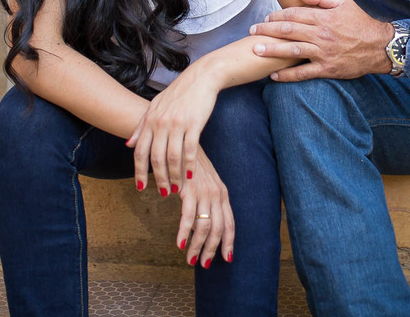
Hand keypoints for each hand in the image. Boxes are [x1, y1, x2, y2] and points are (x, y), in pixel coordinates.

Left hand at [127, 66, 217, 197]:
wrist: (200, 77)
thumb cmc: (179, 93)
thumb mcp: (156, 107)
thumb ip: (142, 126)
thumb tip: (128, 144)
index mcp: (150, 120)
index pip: (140, 151)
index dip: (139, 171)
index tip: (141, 187)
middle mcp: (161, 123)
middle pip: (155, 157)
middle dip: (158, 179)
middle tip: (163, 193)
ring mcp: (177, 124)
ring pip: (172, 157)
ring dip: (174, 176)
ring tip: (176, 189)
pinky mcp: (193, 124)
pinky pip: (189, 150)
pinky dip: (189, 165)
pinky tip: (191, 176)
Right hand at [173, 148, 234, 267]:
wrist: (181, 146)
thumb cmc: (191, 168)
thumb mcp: (206, 185)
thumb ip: (209, 202)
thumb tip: (208, 225)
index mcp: (223, 194)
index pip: (230, 223)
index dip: (229, 242)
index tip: (227, 258)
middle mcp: (217, 194)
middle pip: (219, 228)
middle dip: (212, 249)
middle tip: (205, 264)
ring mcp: (204, 192)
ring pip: (204, 227)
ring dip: (197, 246)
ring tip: (191, 259)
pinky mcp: (189, 191)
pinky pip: (188, 218)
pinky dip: (183, 233)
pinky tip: (179, 244)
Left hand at [249, 0, 393, 80]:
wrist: (379, 47)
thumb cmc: (359, 23)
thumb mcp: (344, 2)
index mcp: (324, 18)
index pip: (294, 14)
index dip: (277, 15)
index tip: (266, 17)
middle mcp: (321, 35)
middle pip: (288, 31)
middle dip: (267, 30)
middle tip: (252, 30)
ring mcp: (323, 53)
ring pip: (292, 51)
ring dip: (272, 50)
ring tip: (256, 49)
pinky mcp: (327, 69)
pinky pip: (303, 73)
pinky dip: (287, 75)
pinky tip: (274, 76)